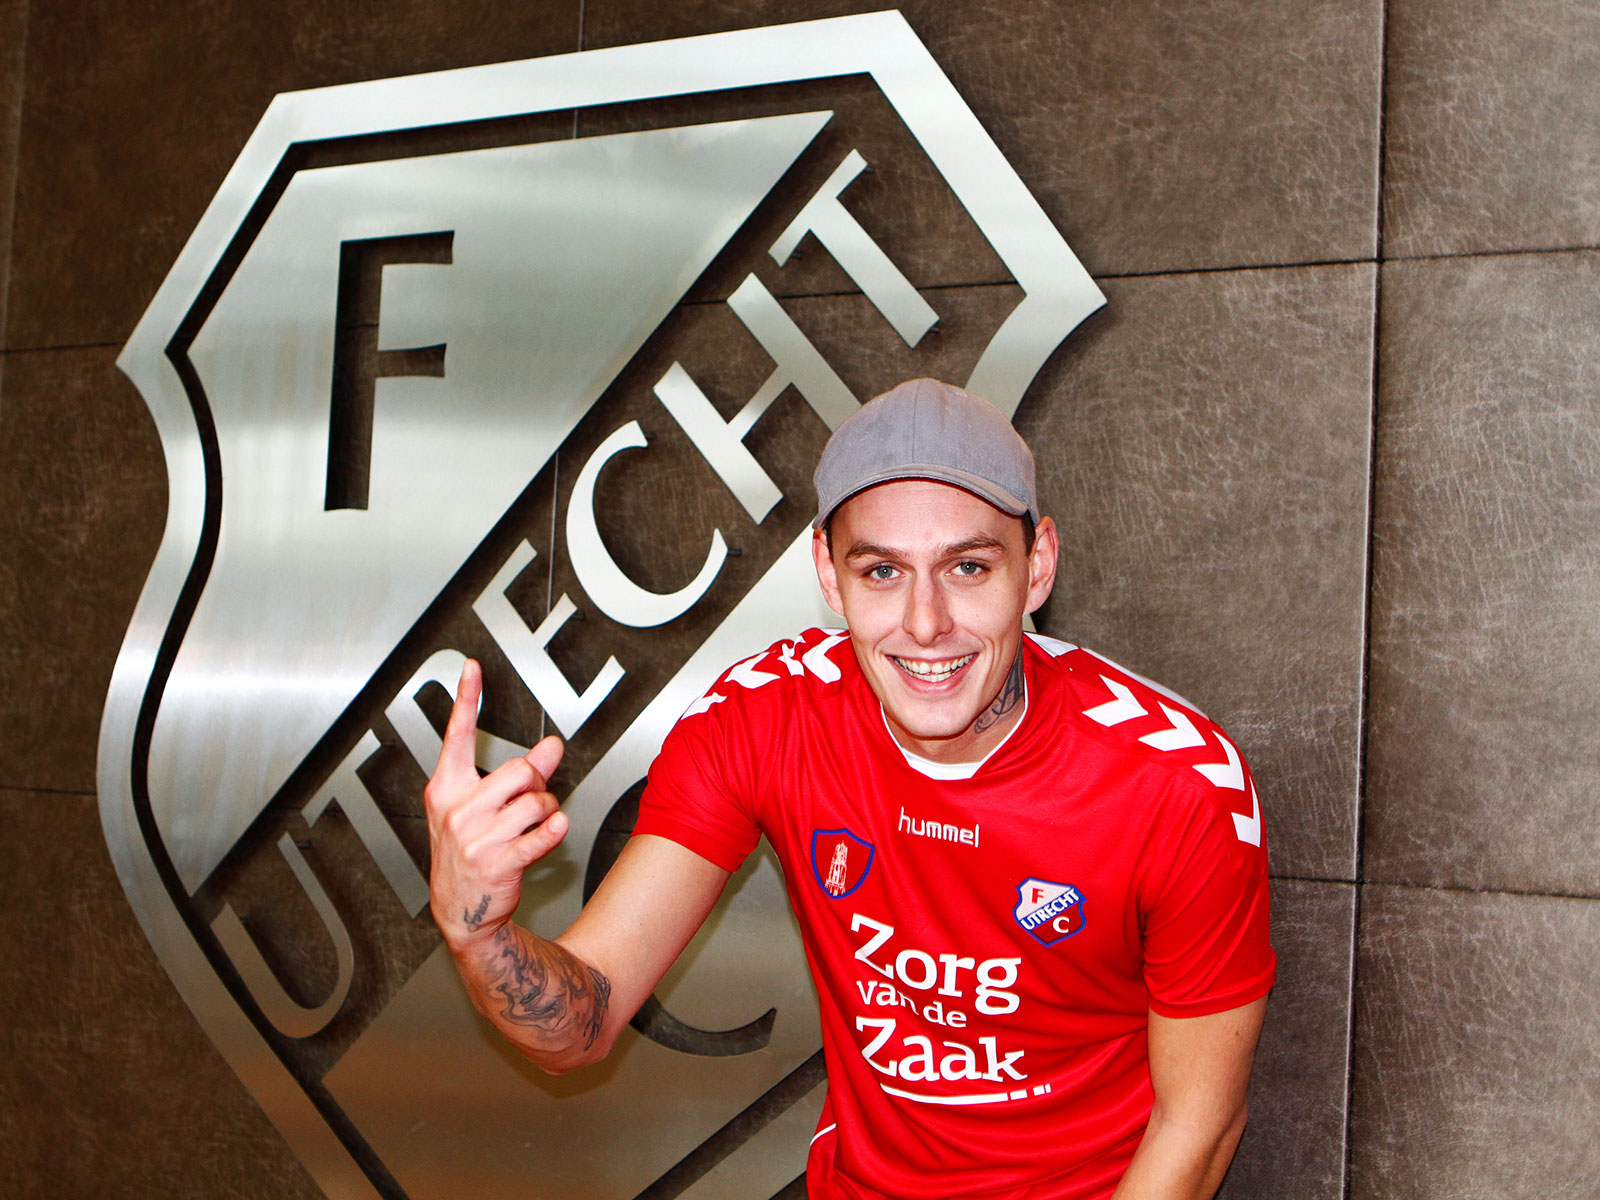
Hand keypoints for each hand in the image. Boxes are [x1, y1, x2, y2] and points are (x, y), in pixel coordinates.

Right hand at [424, 658, 566, 948]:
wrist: (462, 909)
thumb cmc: (470, 852)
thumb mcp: (483, 808)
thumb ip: (521, 773)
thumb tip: (553, 745)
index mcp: (446, 789)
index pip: (458, 736)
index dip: (467, 699)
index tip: (473, 668)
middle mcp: (457, 810)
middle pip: (518, 770)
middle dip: (535, 783)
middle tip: (529, 800)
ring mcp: (474, 838)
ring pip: (536, 801)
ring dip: (546, 810)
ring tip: (532, 825)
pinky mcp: (497, 862)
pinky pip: (544, 832)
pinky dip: (556, 830)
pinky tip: (551, 831)